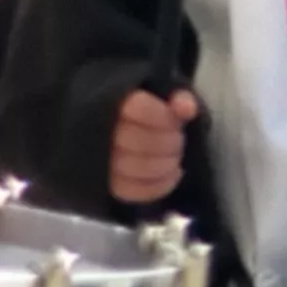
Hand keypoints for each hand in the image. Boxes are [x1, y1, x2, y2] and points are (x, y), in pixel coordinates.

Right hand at [110, 89, 195, 204]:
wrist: (112, 131)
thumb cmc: (144, 110)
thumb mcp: (161, 95)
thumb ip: (177, 97)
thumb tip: (187, 109)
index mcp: (112, 103)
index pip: (139, 108)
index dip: (164, 117)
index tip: (175, 120)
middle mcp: (100, 133)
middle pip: (140, 140)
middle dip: (169, 141)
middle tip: (178, 139)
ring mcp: (99, 162)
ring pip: (137, 167)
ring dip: (166, 163)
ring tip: (175, 156)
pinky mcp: (104, 186)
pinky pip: (132, 191)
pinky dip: (160, 185)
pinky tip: (173, 173)